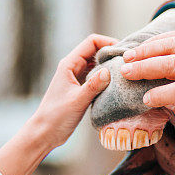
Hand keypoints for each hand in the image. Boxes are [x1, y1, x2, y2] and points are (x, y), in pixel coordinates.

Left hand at [0, 34, 114, 174]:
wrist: (45, 132)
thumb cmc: (56, 116)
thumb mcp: (77, 100)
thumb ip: (93, 85)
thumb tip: (109, 71)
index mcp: (69, 64)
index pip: (91, 42)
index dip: (108, 42)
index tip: (123, 52)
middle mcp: (73, 67)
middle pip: (96, 50)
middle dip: (112, 53)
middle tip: (129, 62)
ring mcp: (76, 77)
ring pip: (97, 63)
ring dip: (110, 65)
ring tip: (125, 72)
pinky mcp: (80, 88)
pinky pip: (96, 76)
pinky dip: (106, 77)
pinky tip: (116, 84)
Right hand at [119, 30, 174, 123]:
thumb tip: (168, 105)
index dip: (161, 95)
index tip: (145, 99)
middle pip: (172, 65)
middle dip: (144, 69)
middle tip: (124, 73)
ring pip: (172, 45)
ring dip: (146, 51)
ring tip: (127, 57)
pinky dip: (158, 40)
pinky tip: (143, 47)